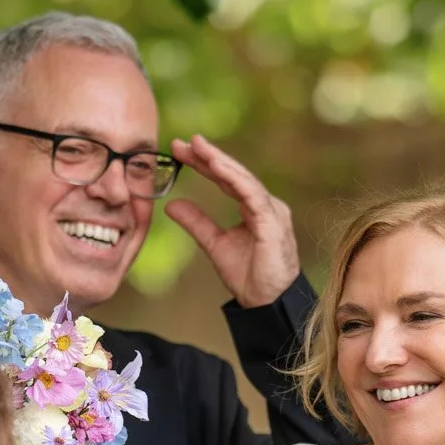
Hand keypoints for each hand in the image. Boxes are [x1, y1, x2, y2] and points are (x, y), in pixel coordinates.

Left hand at [164, 134, 299, 308]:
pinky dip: (235, 179)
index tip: (180, 149)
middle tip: (184, 141)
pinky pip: (253, 195)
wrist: (266, 303)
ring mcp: (272, 212)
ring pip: (244, 180)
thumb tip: (171, 204)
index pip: (226, 180)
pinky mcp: (273, 223)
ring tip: (198, 147)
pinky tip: (217, 167)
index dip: (204, 163)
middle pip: (234, 174)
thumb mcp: (215, 245)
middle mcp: (265, 204)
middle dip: (209, 156)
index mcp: (254, 208)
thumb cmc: (249, 276)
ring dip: (220, 161)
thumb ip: (197, 223)